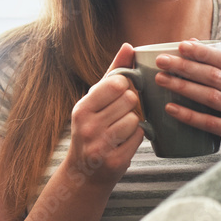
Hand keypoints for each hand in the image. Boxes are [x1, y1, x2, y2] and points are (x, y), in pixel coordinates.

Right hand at [66, 43, 144, 187]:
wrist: (84, 174)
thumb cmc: (93, 129)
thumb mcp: (95, 101)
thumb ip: (113, 73)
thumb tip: (128, 46)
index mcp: (82, 108)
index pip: (117, 83)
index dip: (125, 87)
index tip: (120, 95)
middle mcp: (87, 127)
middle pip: (130, 100)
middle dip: (131, 106)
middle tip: (120, 115)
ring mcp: (99, 146)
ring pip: (135, 119)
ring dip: (134, 123)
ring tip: (121, 130)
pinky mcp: (114, 161)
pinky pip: (139, 137)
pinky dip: (136, 138)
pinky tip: (123, 142)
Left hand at [154, 40, 220, 172]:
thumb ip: (220, 69)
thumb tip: (191, 42)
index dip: (203, 52)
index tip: (180, 46)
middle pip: (214, 76)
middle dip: (185, 67)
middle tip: (161, 62)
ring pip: (210, 97)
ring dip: (183, 87)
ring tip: (161, 80)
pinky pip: (210, 123)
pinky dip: (189, 115)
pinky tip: (171, 109)